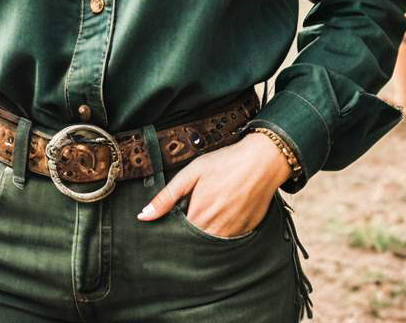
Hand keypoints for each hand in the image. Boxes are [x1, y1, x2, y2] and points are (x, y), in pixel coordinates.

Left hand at [135, 133, 290, 237]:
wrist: (261, 162)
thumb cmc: (225, 163)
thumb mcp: (191, 173)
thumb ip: (167, 196)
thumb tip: (144, 215)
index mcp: (198, 216)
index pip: (178, 234)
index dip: (173, 227)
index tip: (174, 217)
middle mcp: (215, 230)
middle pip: (194, 241)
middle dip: (189, 232)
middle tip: (195, 208)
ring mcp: (232, 233)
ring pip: (211, 242)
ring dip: (206, 231)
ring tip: (211, 208)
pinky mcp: (246, 232)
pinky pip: (229, 239)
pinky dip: (223, 230)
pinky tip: (225, 211)